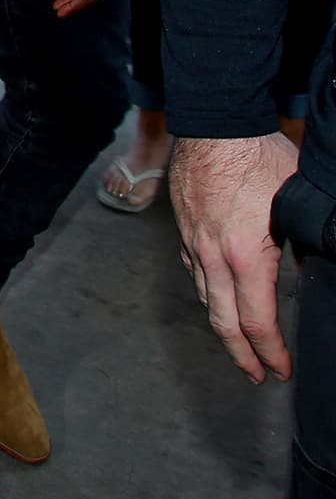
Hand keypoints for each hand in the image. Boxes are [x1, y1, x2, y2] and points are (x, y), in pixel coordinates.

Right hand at [169, 132, 298, 383]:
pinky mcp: (185, 227)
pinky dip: (207, 290)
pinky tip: (216, 291)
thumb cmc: (258, 156)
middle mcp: (214, 256)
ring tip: (239, 342)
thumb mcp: (295, 201)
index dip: (271, 354)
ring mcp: (195, 241)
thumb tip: (313, 270)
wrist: (215, 122)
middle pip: (223, 322)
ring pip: (205, 297)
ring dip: (223, 326)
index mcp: (245, 256)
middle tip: (258, 375)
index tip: (282, 371)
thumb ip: (306, 243)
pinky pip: (194, 269)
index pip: (257, 322)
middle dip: (242, 356)